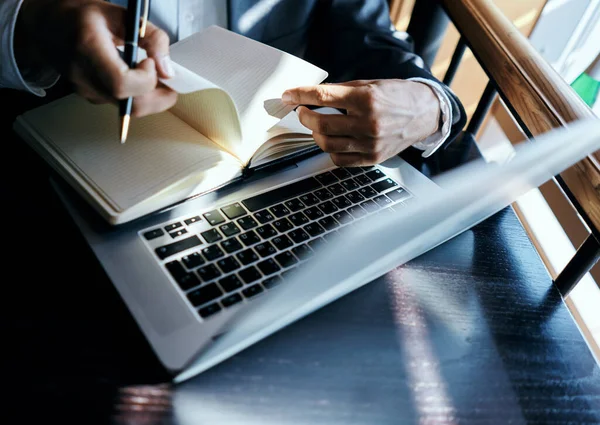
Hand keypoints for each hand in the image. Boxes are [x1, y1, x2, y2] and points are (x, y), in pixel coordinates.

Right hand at [15, 0, 176, 115]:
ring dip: (150, 97)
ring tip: (154, 76)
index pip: (122, 82)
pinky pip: (121, 105)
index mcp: (88, 48)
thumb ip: (152, 39)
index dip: (145, 78)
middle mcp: (83, 75)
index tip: (150, 61)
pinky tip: (138, 79)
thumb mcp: (122, 15)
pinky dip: (137, 96)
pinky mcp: (90, 97)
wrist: (48, 25)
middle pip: (130, 105)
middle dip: (158, 97)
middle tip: (169, 81)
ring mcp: (85, 90)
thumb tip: (168, 70)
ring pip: (129, 109)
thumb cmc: (84, 17)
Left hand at [282, 79, 440, 165]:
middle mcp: (367, 122)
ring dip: (315, 133)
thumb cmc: (396, 96)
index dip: (300, 95)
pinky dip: (330, 149)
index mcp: (366, 98)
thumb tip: (310, 96)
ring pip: (326, 143)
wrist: (424, 113)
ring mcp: (370, 143)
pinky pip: (339, 159)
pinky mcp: (372, 158)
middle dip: (304, 116)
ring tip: (318, 125)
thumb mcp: (369, 85)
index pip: (323, 96)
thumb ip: (340, 91)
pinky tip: (333, 140)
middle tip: (302, 111)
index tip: (288, 96)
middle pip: (320, 123)